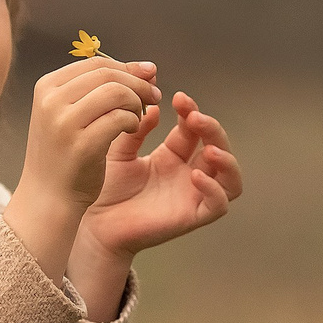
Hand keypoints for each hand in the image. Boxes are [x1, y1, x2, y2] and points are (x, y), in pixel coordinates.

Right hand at [1, 56, 160, 280]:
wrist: (46, 199)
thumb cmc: (63, 156)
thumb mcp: (69, 115)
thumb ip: (98, 90)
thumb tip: (145, 68)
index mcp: (46, 87)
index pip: (95, 63)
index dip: (128, 67)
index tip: (148, 76)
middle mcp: (51, 101)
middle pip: (108, 74)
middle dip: (138, 82)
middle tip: (155, 95)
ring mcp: (64, 122)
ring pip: (116, 92)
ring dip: (137, 102)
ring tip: (139, 117)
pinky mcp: (82, 144)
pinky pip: (120, 118)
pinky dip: (133, 121)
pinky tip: (132, 130)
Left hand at [77, 88, 242, 257]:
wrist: (93, 224)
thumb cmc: (105, 189)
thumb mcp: (119, 151)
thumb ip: (137, 130)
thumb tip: (154, 107)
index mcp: (171, 156)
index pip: (193, 129)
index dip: (191, 111)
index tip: (178, 98)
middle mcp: (186, 174)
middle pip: (217, 146)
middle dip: (210, 127)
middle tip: (194, 116)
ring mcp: (192, 196)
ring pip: (229, 177)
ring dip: (226, 158)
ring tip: (209, 148)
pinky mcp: (191, 217)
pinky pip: (218, 204)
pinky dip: (214, 189)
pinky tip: (195, 176)